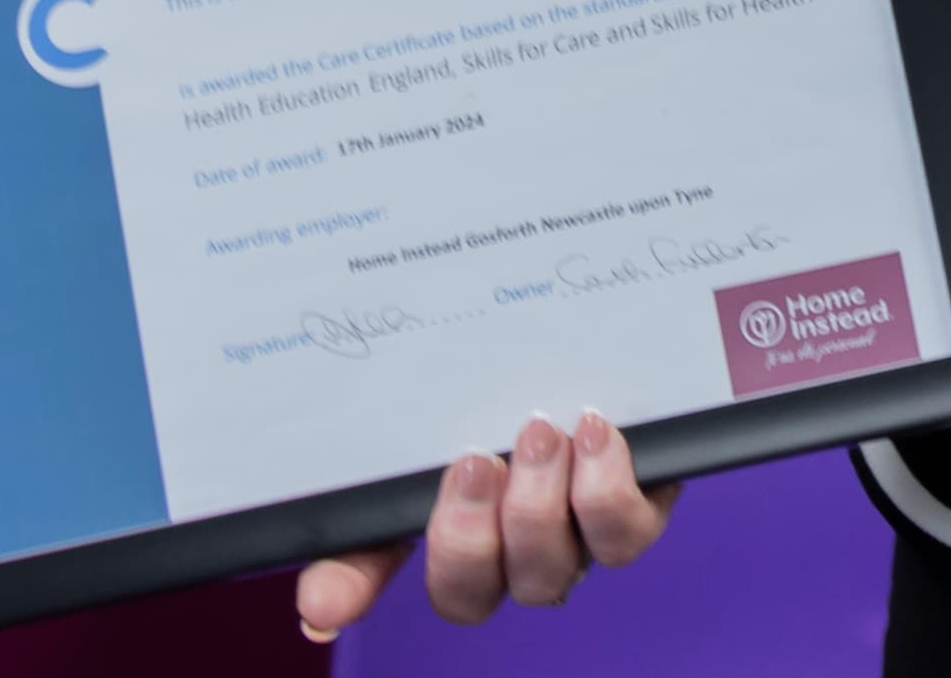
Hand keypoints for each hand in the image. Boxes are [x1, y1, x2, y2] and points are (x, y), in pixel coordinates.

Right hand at [294, 410, 680, 640]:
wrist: (605, 348)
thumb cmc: (510, 398)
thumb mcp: (442, 427)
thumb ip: (378, 497)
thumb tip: (315, 602)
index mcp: (446, 535)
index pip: (369, 576)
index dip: (348, 594)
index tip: (323, 602)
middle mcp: (506, 556)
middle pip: (468, 593)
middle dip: (464, 536)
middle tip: (473, 463)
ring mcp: (570, 543)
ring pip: (546, 572)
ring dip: (537, 508)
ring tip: (540, 434)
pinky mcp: (635, 515)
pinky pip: (625, 535)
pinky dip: (607, 488)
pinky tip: (595, 434)